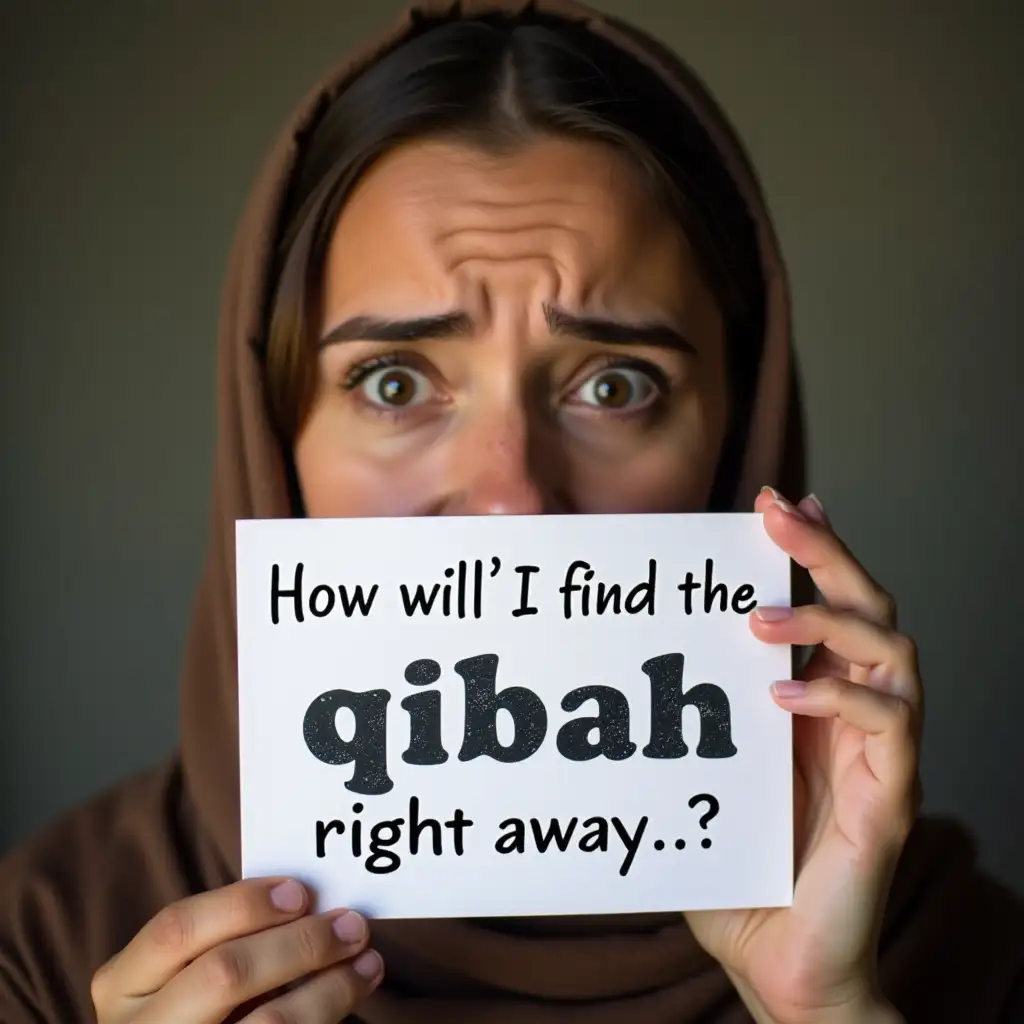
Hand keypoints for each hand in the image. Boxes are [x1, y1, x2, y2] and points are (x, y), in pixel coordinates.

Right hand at [91, 877, 381, 1022]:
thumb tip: (308, 900)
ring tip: (366, 962)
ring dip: (329, 988)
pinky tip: (352, 993)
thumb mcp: (188, 971)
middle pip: (224, 973)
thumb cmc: (197, 1006)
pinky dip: (325, 1016)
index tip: (302, 892)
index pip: (176, 929)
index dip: (243, 904)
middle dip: (299, 944)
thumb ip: (228, 938)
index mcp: (123, 985)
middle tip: (351, 926)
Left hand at [685, 488, 919, 1023]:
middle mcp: (857, 715)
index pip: (830, 606)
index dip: (812, 551)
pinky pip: (888, 727)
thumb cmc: (738, 867)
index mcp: (816, 701)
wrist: (778, 962)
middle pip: (869, 606)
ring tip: (763, 615)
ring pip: (892, 651)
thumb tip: (616, 684)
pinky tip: (783, 692)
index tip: (773, 505)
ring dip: (831, 618)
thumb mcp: (705, 775)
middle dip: (827, 552)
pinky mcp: (889, 797)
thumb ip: (687, 727)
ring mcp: (880, 752)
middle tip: (780, 514)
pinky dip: (838, 697)